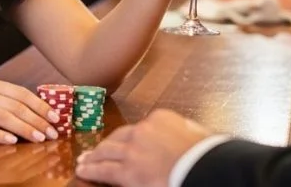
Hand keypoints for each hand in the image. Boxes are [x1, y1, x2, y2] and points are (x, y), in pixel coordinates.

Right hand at [0, 75, 59, 144]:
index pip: (19, 92)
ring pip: (3, 116)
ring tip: (39, 139)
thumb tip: (19, 110)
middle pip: (16, 105)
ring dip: (25, 128)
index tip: (55, 116)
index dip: (40, 105)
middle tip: (53, 132)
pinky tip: (11, 141)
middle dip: (38, 119)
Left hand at [75, 109, 210, 186]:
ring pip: (107, 152)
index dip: (132, 138)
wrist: (204, 168)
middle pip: (119, 137)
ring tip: (85, 161)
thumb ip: (184, 133)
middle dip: (107, 144)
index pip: (141, 128)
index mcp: (160, 118)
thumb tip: (184, 139)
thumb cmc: (207, 155)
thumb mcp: (197, 134)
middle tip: (96, 150)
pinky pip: (104, 170)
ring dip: (94, 156)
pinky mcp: (128, 171)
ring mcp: (133, 150)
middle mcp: (143, 130)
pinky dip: (91, 170)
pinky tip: (83, 171)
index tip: (126, 142)